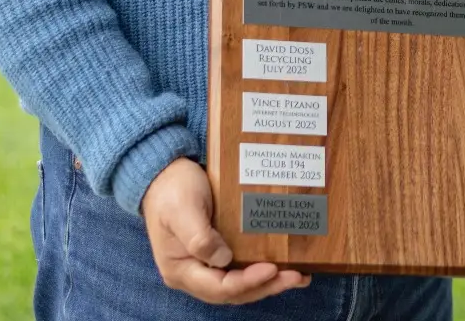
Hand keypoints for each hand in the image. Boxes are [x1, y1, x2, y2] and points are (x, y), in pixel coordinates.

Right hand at [141, 158, 310, 303]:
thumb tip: (223, 259)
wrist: (165, 173)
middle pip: (233, 292)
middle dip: (265, 286)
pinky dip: (263, 269)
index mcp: (181, 270)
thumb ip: (199, 237)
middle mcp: (195, 273)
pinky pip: (242, 267)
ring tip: (299, 275)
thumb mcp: (182, 210)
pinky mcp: (219, 250)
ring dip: (268, 282)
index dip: (247, 282)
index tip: (272, 268)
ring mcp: (207, 263)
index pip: (218, 287)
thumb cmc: (172, 190)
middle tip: (296, 276)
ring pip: (240, 284)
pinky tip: (285, 262)